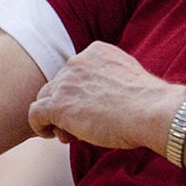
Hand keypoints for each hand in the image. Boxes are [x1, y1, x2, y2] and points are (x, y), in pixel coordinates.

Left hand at [28, 41, 179, 153]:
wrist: (150, 110)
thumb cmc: (148, 101)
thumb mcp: (129, 76)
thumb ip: (112, 79)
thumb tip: (108, 98)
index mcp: (95, 52)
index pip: (75, 72)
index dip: (78, 92)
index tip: (89, 108)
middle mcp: (76, 62)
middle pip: (59, 84)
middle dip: (65, 104)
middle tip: (79, 125)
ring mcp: (65, 82)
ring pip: (46, 98)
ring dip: (54, 116)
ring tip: (67, 133)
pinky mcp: (58, 105)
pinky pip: (35, 113)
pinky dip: (39, 125)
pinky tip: (50, 134)